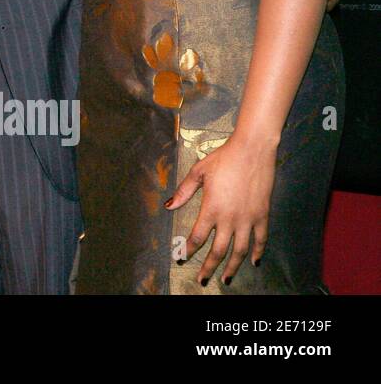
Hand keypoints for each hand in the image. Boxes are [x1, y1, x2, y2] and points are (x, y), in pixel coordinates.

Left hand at [166, 134, 276, 285]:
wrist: (252, 151)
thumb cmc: (223, 159)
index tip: (182, 259)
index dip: (188, 250)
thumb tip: (169, 206)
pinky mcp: (262, 215)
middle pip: (218, 250)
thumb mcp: (199, 172)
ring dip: (233, 267)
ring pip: (240, 250)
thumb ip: (184, 191)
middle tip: (203, 280)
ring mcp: (248, 218)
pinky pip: (260, 239)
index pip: (197, 237)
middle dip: (209, 267)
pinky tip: (253, 261)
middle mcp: (230, 218)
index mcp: (211, 208)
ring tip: (227, 278)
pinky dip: (257, 252)